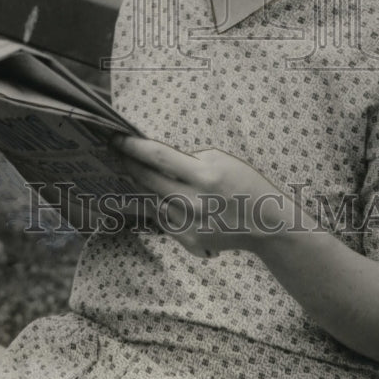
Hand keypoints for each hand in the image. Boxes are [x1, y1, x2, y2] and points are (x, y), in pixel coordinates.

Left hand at [113, 136, 296, 258]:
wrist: (264, 223)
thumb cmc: (243, 182)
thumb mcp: (219, 159)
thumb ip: (187, 159)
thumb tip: (154, 159)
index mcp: (203, 176)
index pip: (158, 157)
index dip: (133, 146)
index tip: (115, 136)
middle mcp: (193, 202)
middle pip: (147, 180)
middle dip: (128, 163)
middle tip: (113, 151)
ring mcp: (189, 225)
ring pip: (152, 201)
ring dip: (141, 187)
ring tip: (130, 172)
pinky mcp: (188, 241)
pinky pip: (164, 220)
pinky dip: (161, 207)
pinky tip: (163, 199)